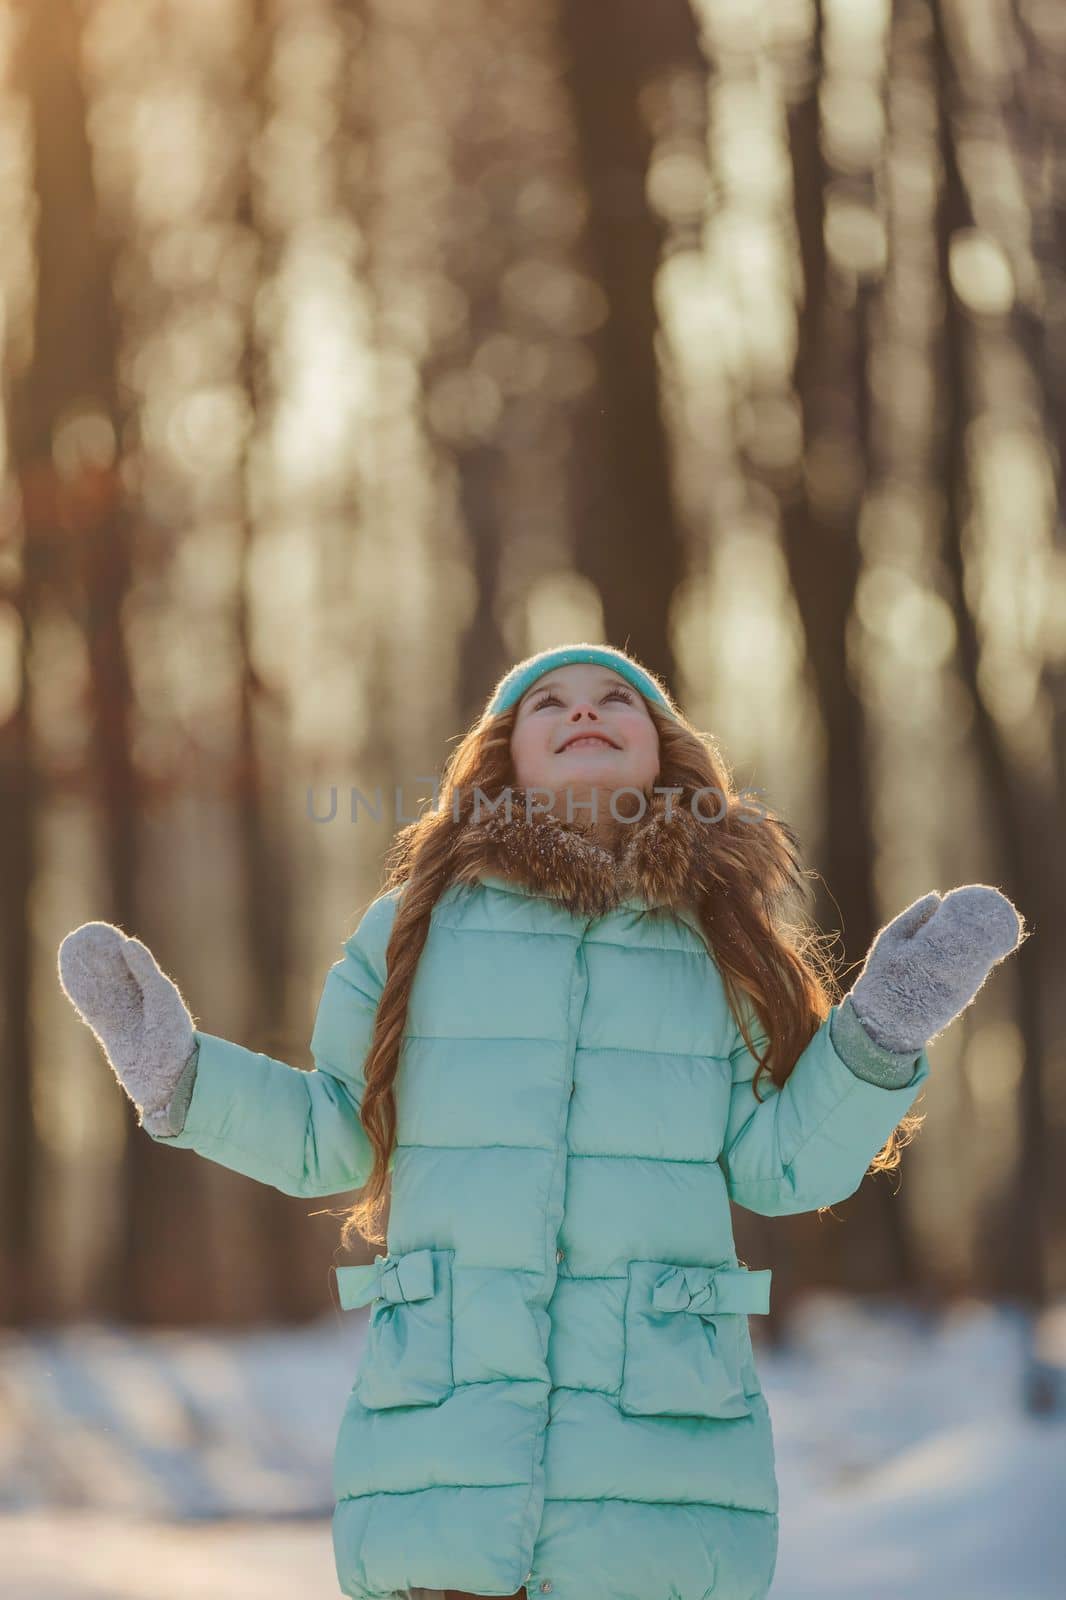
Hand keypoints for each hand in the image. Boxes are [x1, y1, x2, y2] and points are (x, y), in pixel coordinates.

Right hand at [57, 922, 197, 1116]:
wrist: (168, 1080)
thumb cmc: (174, 1038)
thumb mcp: (163, 999)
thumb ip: (145, 972)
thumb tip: (126, 942)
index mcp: (157, 991)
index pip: (132, 963)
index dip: (115, 948)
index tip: (99, 932)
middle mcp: (139, 1002)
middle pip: (112, 973)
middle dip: (96, 957)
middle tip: (78, 937)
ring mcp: (123, 1018)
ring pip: (99, 989)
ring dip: (85, 972)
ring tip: (68, 951)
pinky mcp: (109, 1033)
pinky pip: (91, 1008)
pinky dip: (80, 992)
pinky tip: (69, 978)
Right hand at [848, 886, 1025, 1052]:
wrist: (886, 1022)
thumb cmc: (882, 977)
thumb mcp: (889, 942)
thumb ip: (913, 917)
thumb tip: (937, 897)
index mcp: (923, 950)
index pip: (954, 924)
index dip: (964, 910)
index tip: (963, 899)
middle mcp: (945, 968)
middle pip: (973, 938)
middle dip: (977, 923)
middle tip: (978, 909)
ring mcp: (959, 984)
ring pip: (979, 954)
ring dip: (980, 940)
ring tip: (979, 925)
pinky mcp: (965, 996)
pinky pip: (977, 969)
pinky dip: (979, 956)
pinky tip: (977, 947)